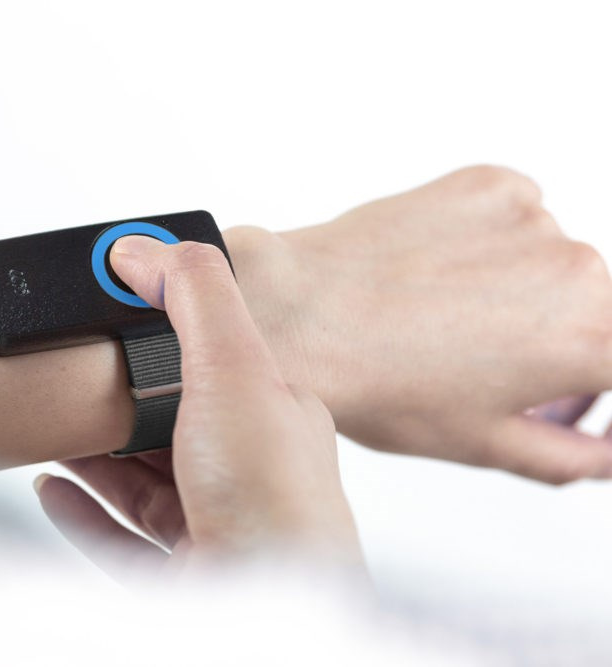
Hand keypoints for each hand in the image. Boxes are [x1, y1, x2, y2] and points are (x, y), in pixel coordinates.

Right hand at [35, 236, 361, 581]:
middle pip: (168, 427)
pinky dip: (82, 512)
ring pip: (141, 487)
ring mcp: (211, 531)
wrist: (273, 607)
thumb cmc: (273, 498)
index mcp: (270, 418)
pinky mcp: (178, 581)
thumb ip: (193, 295)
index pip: (209, 362)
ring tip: (49, 432)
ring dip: (93, 459)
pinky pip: (119, 541)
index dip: (159, 336)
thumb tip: (139, 247)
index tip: (107, 314)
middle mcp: (245, 475)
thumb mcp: (236, 366)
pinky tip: (52, 490)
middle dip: (115, 405)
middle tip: (66, 379)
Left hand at [222, 165, 611, 483]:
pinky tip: (438, 272)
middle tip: (501, 368)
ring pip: (553, 260)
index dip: (603, 391)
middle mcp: (580, 270)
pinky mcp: (491, 184)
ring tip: (448, 319)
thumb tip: (608, 454)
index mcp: (591, 342)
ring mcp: (533, 219)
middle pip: (599, 309)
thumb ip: (571, 456)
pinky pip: (516, 216)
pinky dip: (491, 242)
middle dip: (566, 342)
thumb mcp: (484, 444)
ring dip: (524, 288)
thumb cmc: (380, 385)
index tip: (577, 401)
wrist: (299, 314)